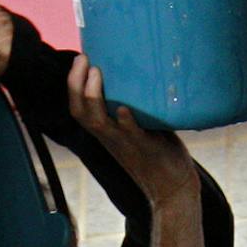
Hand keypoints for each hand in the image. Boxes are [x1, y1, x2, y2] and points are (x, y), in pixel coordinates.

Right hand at [67, 56, 200, 204]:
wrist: (172, 186)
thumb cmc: (158, 151)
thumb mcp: (140, 125)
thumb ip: (137, 105)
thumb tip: (145, 70)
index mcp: (106, 131)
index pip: (77, 108)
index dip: (73, 84)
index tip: (80, 59)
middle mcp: (110, 137)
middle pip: (80, 112)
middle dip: (76, 84)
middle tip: (83, 59)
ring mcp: (126, 143)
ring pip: (98, 123)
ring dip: (94, 98)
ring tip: (97, 74)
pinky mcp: (145, 148)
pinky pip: (132, 135)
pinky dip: (126, 123)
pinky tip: (123, 110)